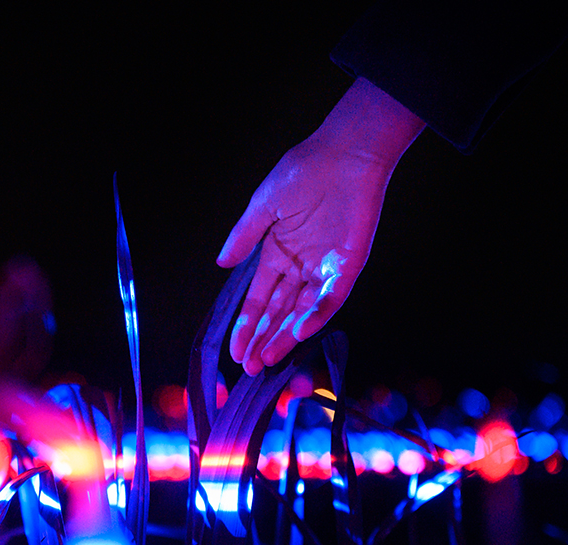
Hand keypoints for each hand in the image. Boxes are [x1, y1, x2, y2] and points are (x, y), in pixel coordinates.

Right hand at [218, 78, 424, 374]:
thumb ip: (244, 238)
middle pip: (278, 313)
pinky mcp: (348, 266)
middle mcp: (299, 267)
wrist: (345, 153)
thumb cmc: (303, 172)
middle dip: (263, 340)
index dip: (245, 325)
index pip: (258, 299)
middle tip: (249, 367)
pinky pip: (331, 298)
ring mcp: (324, 269)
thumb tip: (219, 264)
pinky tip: (299, 332)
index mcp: (277, 254)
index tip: (233, 350)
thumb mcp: (264, 206)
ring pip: (302, 312)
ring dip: (286, 337)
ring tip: (269, 360)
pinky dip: (316, 315)